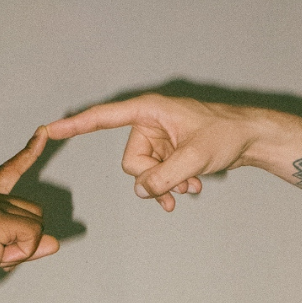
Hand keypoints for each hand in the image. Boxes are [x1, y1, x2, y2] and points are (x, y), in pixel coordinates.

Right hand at [0, 127, 59, 301]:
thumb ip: (26, 244)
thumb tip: (55, 243)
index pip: (8, 171)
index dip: (28, 153)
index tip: (43, 132)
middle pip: (34, 212)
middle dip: (25, 240)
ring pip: (36, 224)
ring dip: (23, 248)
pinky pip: (32, 235)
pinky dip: (23, 253)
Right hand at [46, 95, 268, 210]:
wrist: (251, 139)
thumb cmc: (226, 135)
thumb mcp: (194, 158)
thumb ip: (163, 176)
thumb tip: (141, 191)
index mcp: (150, 111)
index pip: (105, 117)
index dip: (77, 125)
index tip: (50, 129)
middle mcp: (150, 123)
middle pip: (131, 162)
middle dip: (152, 178)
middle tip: (179, 186)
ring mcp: (159, 139)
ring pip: (144, 174)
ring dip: (165, 185)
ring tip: (190, 187)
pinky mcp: (168, 152)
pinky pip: (156, 175)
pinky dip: (172, 184)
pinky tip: (192, 186)